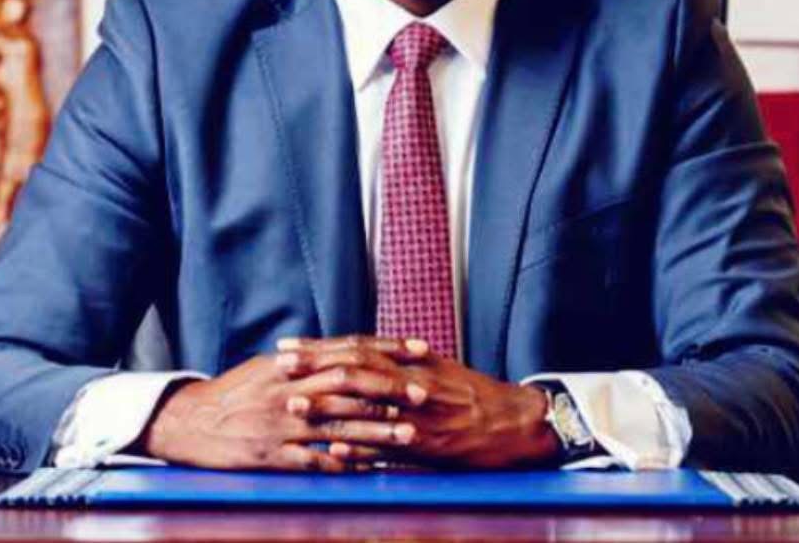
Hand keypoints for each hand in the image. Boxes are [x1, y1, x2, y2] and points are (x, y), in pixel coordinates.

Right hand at [138, 351, 419, 471]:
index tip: (419, 350)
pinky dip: (344, 464)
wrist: (191, 422)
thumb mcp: (269, 367)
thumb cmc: (235, 393)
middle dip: (389, 390)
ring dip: (376, 431)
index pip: (348, 350)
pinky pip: (315, 461)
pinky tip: (370, 469)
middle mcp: (291, 389)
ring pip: (338, 425)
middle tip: (423, 394)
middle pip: (349, 386)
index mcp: (293, 363)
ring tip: (409, 435)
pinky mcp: (273, 456)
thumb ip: (307, 360)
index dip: (385, 349)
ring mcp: (283, 424)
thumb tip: (344, 352)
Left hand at [277, 336, 560, 469]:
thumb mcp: (441, 368)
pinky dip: (361, 450)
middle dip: (315, 368)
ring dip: (329, 408)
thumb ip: (406, 361)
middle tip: (279, 365)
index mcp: (413, 363)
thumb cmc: (477, 395)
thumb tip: (374, 351)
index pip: (357, 349)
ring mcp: (421, 417)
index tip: (288, 346)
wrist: (518, 422)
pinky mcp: (431, 448)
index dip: (320, 348)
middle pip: (356, 371)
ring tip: (294, 406)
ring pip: (368, 408)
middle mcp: (414, 383)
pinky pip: (391, 449)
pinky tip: (334, 452)